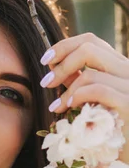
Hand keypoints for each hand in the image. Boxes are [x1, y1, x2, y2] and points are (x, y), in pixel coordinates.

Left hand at [39, 32, 128, 165]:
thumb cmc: (111, 127)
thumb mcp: (93, 99)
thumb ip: (79, 81)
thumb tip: (56, 68)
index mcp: (120, 66)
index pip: (91, 41)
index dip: (64, 46)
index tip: (46, 61)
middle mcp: (128, 70)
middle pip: (90, 48)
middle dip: (61, 63)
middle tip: (46, 83)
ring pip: (90, 73)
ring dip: (66, 90)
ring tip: (56, 106)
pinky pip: (98, 91)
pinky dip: (78, 97)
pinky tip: (68, 108)